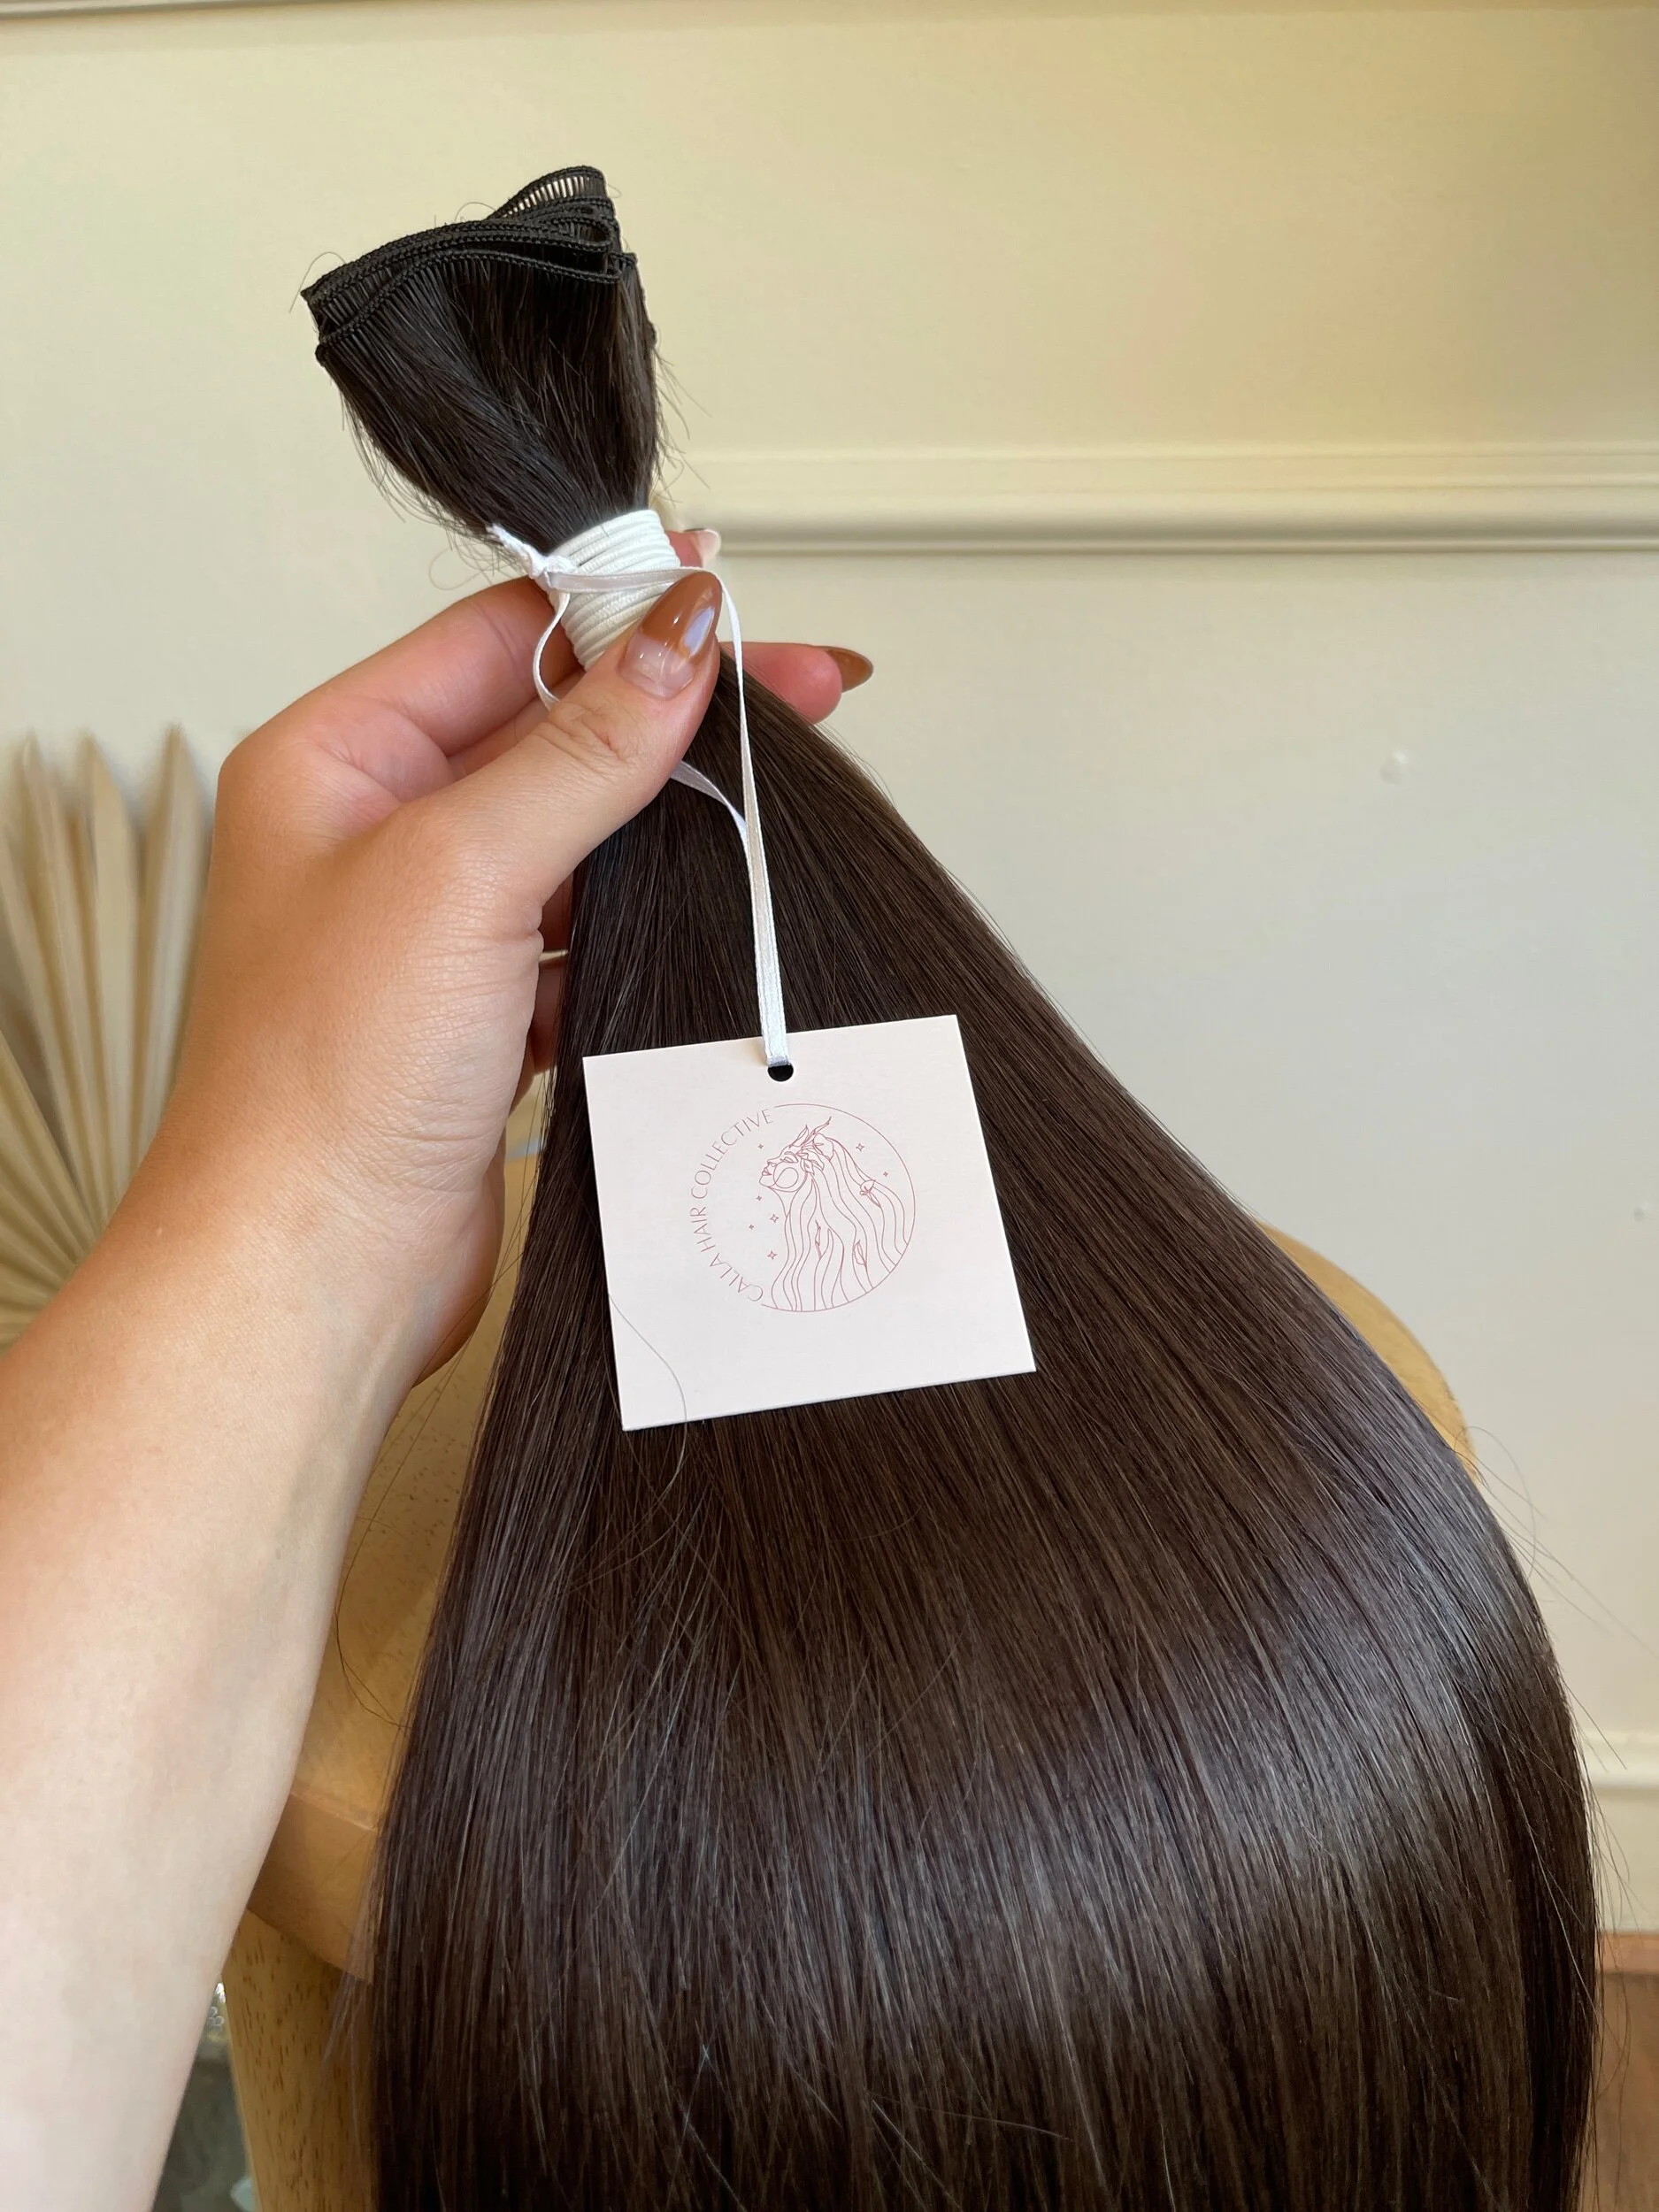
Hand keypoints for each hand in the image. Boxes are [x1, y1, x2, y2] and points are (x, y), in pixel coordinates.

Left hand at [134, 543, 868, 1387]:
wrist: (316, 1265)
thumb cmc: (321, 1082)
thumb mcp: (459, 872)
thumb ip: (580, 751)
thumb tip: (673, 644)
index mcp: (337, 760)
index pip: (500, 637)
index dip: (619, 611)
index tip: (723, 602)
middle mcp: (378, 831)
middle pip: (553, 730)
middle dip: (671, 715)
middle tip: (798, 697)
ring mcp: (433, 924)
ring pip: (578, 833)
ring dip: (663, 822)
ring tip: (764, 803)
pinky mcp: (482, 1008)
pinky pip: (582, 929)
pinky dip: (639, 921)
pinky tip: (696, 913)